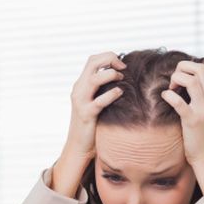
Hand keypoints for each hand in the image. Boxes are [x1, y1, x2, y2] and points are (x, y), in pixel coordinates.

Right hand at [52, 52, 124, 198]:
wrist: (79, 146)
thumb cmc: (93, 124)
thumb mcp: (96, 102)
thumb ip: (104, 90)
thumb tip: (124, 79)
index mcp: (81, 85)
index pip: (92, 60)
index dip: (108, 56)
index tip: (122, 64)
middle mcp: (79, 90)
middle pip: (92, 62)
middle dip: (110, 59)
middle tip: (124, 67)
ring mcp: (81, 102)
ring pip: (94, 79)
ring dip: (110, 75)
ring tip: (122, 79)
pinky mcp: (86, 114)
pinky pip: (99, 101)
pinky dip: (111, 95)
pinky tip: (121, 93)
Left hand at [160, 61, 203, 166]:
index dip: (188, 71)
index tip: (178, 83)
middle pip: (200, 69)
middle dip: (183, 67)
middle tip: (173, 80)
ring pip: (191, 80)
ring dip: (176, 79)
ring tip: (170, 89)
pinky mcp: (193, 121)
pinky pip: (178, 102)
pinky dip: (168, 96)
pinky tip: (164, 97)